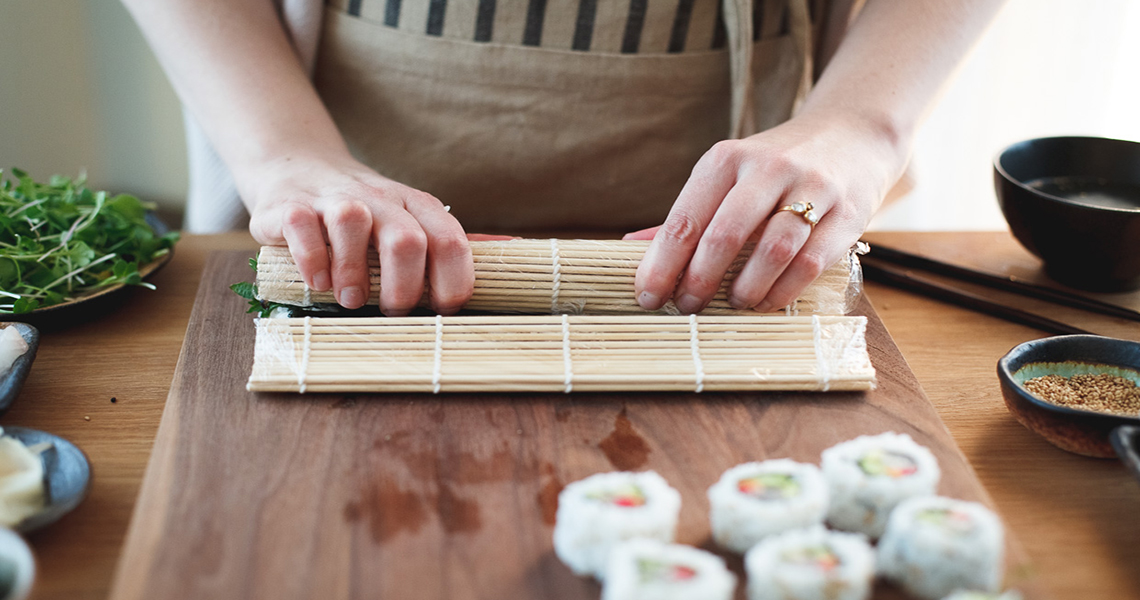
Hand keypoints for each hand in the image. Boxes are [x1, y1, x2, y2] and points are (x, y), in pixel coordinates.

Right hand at [245, 155, 473, 314]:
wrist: (299, 166)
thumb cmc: (364, 216)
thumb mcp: (404, 223)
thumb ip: (435, 252)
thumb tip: (482, 289)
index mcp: (417, 207)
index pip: (451, 243)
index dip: (453, 284)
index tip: (441, 313)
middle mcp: (381, 199)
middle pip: (407, 240)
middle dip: (405, 289)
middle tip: (393, 313)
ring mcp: (335, 199)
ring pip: (353, 224)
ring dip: (354, 274)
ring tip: (351, 300)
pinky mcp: (292, 205)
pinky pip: (303, 228)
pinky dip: (312, 260)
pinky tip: (319, 281)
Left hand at [630, 112, 906, 313]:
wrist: (851, 135)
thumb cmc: (774, 168)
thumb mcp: (728, 176)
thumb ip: (687, 214)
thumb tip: (631, 246)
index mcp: (727, 158)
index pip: (685, 218)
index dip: (661, 265)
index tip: (648, 297)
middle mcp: (768, 168)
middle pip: (724, 235)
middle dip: (699, 280)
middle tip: (689, 306)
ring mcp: (812, 188)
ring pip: (772, 250)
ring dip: (746, 289)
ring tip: (733, 303)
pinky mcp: (847, 213)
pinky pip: (811, 262)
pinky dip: (783, 291)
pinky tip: (767, 301)